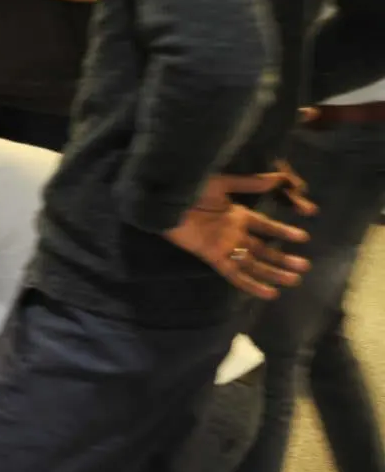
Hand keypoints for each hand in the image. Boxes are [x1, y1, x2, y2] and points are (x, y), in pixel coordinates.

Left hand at [162, 172, 312, 299]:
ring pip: (253, 264)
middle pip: (263, 250)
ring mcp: (224, 246)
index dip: (283, 232)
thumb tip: (277, 178)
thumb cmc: (191, 189)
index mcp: (237, 215)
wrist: (166, 202)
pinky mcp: (213, 257)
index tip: (304, 238)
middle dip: (283, 259)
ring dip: (273, 273)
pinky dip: (251, 284)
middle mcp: (234, 233)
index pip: (266, 226)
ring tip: (294, 280)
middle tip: (305, 267)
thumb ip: (250, 183)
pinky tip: (268, 293)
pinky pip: (235, 273)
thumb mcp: (223, 183)